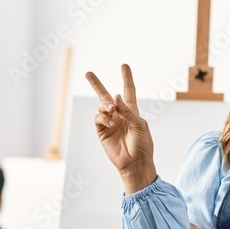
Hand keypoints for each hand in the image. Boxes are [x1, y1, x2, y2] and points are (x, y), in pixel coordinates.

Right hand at [86, 64, 156, 193]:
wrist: (135, 163)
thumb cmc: (142, 144)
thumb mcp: (140, 124)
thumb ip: (128, 110)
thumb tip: (116, 96)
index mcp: (131, 111)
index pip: (128, 90)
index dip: (126, 78)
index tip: (124, 65)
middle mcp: (119, 114)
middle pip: (106, 96)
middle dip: (96, 84)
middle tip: (88, 73)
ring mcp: (109, 122)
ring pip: (101, 106)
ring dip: (105, 105)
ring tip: (111, 109)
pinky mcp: (102, 131)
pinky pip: (98, 119)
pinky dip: (102, 117)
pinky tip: (110, 122)